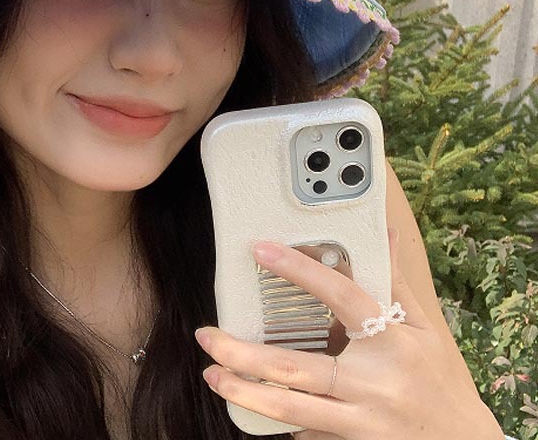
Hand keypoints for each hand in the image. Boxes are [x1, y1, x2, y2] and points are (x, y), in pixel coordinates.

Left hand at [194, 230, 504, 439]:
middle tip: (207, 336)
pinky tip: (247, 406)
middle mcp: (373, 384)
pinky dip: (274, 419)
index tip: (262, 250)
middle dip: (243, 354)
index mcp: (391, 343)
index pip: (340, 297)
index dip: (299, 270)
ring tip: (212, 373)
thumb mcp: (424, 328)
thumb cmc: (442, 380)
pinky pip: (306, 432)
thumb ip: (395, 280)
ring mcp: (361, 421)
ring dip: (245, 391)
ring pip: (292, 407)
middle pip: (298, 368)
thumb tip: (383, 231)